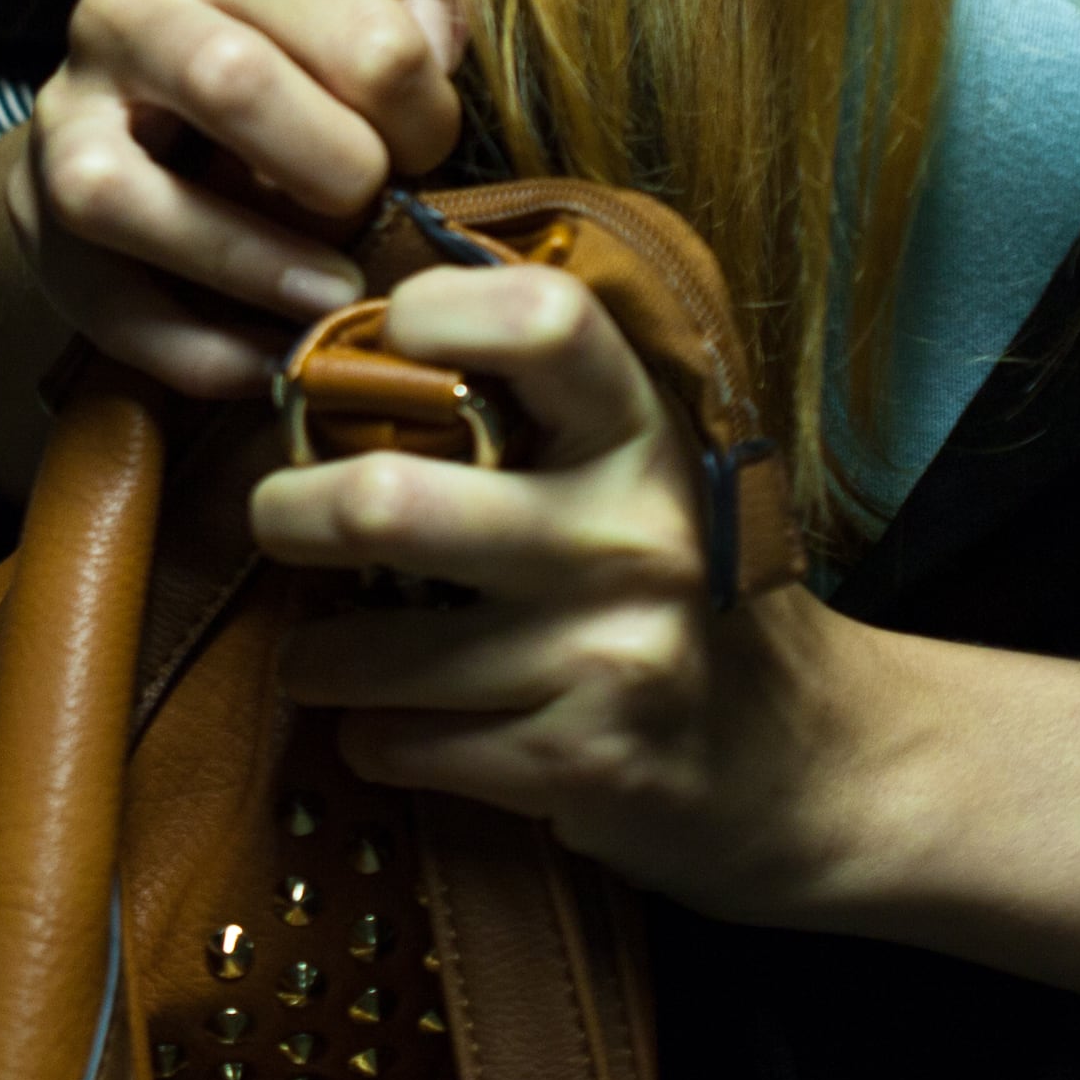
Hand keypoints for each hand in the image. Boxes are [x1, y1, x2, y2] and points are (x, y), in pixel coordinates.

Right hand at [13, 0, 470, 399]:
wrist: (155, 136)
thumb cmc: (293, 69)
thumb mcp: (361, 6)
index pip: (349, 17)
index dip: (417, 104)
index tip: (430, 148)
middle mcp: (121, 15)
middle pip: (223, 80)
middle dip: (326, 164)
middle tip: (376, 209)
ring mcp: (63, 123)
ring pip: (118, 194)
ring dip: (243, 258)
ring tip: (330, 295)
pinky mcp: (36, 223)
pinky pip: (104, 302)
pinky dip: (195, 347)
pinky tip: (269, 362)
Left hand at [249, 256, 855, 921]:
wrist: (798, 764)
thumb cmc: (676, 588)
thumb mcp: (637, 469)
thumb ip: (529, 403)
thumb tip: (346, 335)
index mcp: (640, 433)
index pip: (540, 321)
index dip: (431, 314)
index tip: (377, 346)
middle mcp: (629, 534)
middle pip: (387, 502)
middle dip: (289, 514)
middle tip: (281, 519)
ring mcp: (607, 656)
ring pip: (363, 651)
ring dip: (315, 656)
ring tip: (326, 649)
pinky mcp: (579, 766)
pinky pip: (395, 744)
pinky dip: (367, 738)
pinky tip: (398, 723)